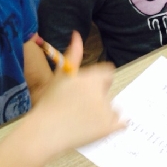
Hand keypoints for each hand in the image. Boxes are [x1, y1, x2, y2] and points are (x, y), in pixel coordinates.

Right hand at [24, 32, 124, 159]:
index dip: (96, 81)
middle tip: (78, 107)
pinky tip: (101, 126)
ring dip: (104, 111)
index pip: (108, 73)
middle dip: (97, 96)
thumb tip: (76, 34)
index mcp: (93, 78)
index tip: (83, 91)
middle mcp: (103, 93)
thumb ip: (73, 54)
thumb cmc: (50, 103)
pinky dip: (115, 124)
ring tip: (82, 120)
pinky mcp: (109, 128)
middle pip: (107, 91)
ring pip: (113, 107)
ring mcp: (107, 112)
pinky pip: (122, 123)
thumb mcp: (60, 76)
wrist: (45, 132)